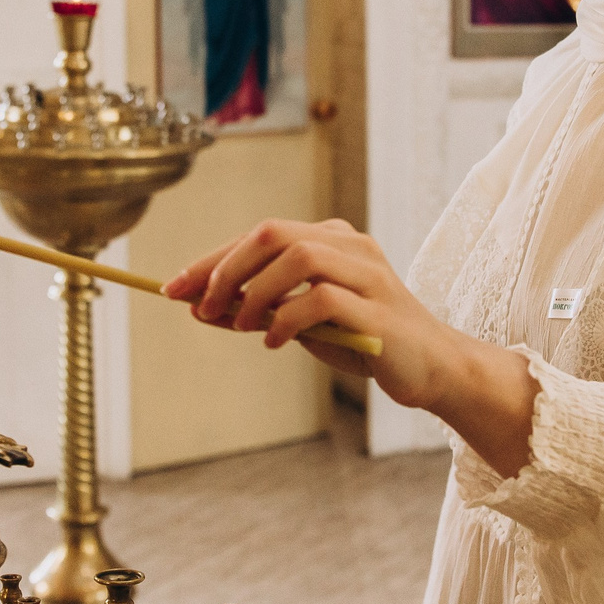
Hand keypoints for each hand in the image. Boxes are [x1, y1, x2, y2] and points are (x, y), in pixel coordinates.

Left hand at [163, 218, 538, 471]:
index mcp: (331, 239)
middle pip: (273, 234)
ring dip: (255, 292)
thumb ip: (258, 310)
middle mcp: (350, 245)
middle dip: (225, 268)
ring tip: (240, 325)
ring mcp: (368, 273)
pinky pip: (322, 299)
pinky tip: (274, 341)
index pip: (260, 235)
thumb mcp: (302, 325)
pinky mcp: (378, 309)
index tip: (173, 288)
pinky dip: (287, 318)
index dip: (212, 259)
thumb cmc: (364, 343)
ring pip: (298, 256)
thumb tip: (198, 307)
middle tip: (199, 306)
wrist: (431, 369)